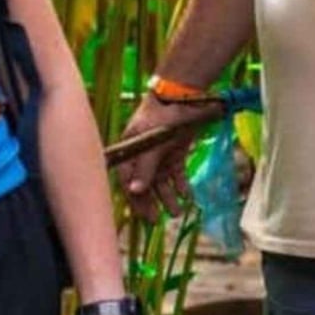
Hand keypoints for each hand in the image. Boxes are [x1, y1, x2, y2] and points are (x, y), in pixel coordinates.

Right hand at [115, 95, 214, 222]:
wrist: (185, 94)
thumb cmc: (163, 114)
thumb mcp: (153, 141)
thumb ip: (145, 167)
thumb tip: (135, 191)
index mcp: (130, 149)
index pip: (127, 179)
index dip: (133, 198)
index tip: (141, 214)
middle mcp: (143, 154)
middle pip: (143, 183)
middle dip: (150, 202)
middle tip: (155, 220)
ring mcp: (159, 153)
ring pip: (161, 181)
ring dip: (167, 197)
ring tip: (176, 212)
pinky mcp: (175, 151)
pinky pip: (176, 173)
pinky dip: (181, 184)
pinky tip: (187, 195)